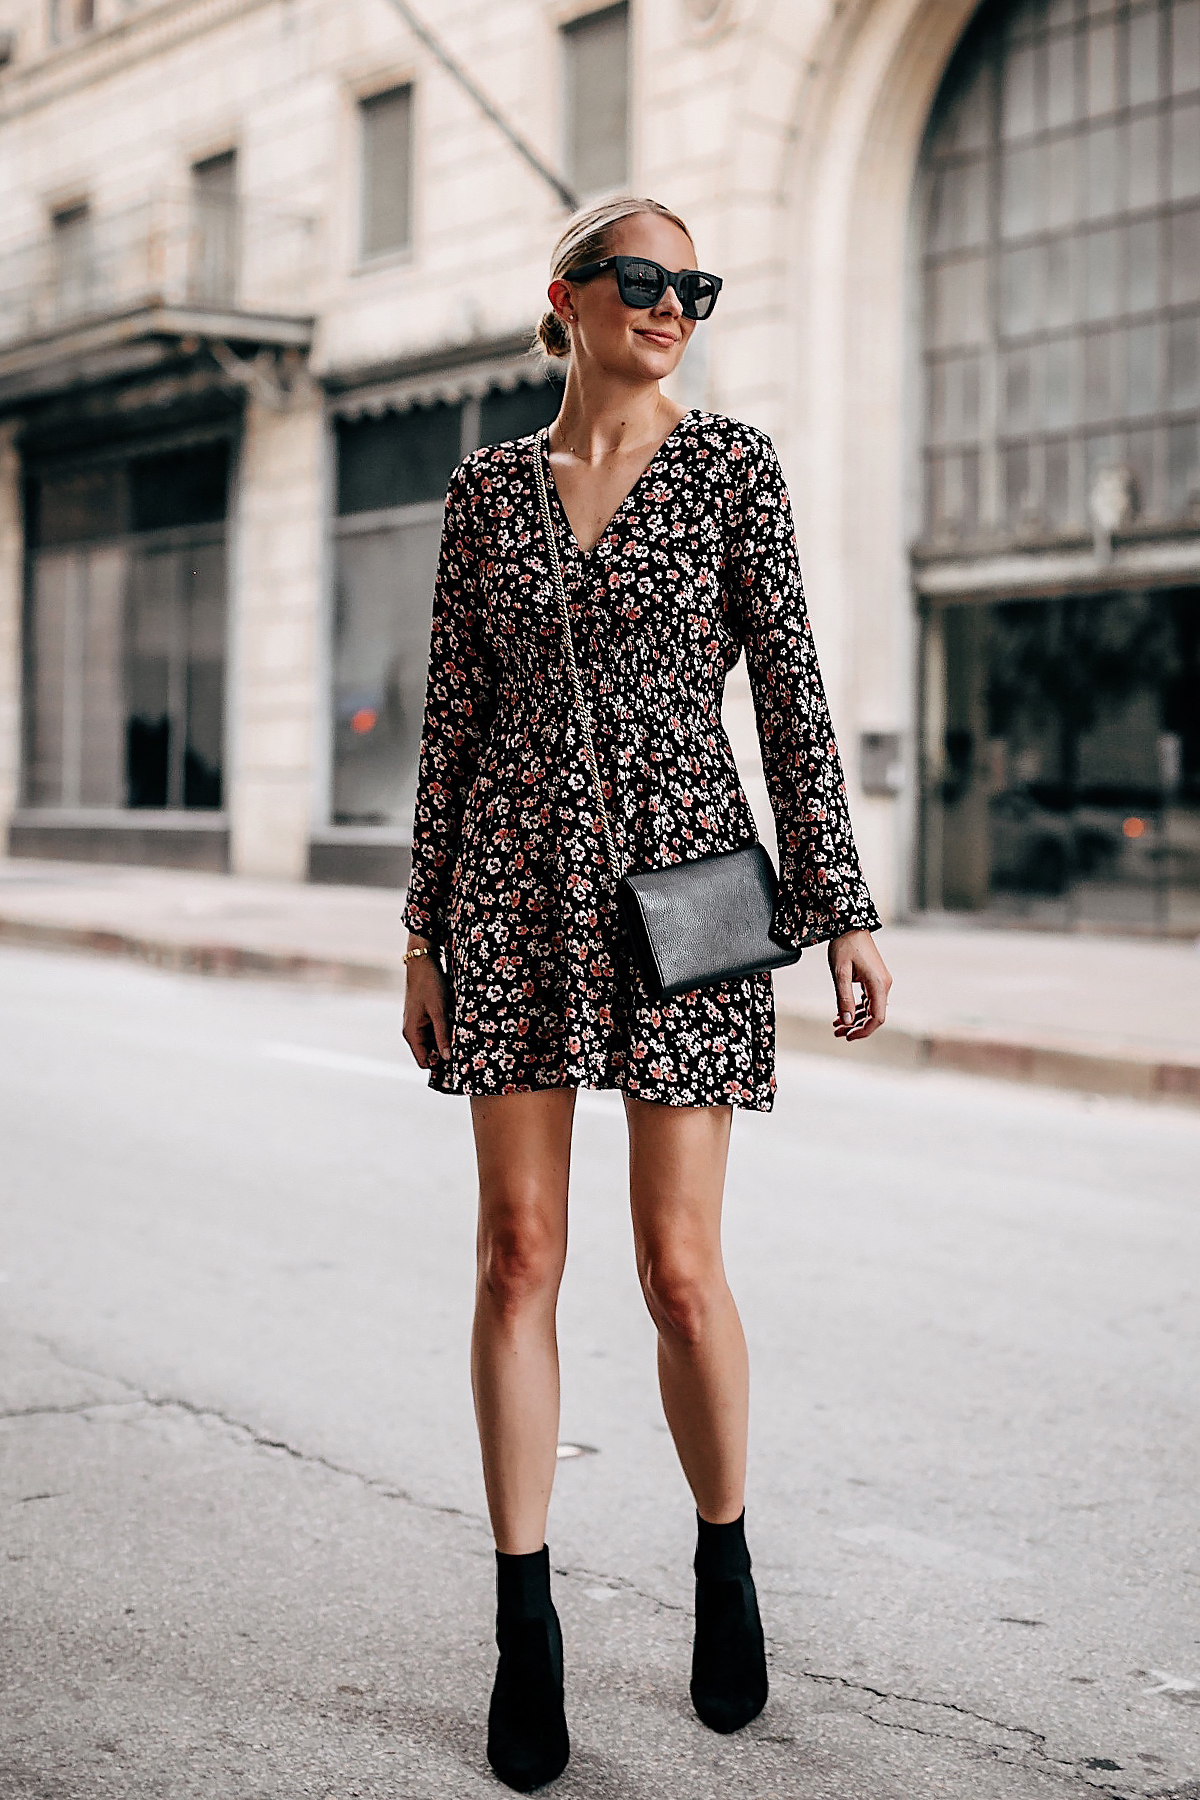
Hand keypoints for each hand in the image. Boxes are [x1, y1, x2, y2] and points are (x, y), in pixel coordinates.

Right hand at [402, 943, 451, 1068]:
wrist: (424, 962)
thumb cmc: (429, 984)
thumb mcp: (439, 1011)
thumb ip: (443, 1035)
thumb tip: (447, 1058)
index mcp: (411, 1033)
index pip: (424, 1062)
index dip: (439, 1065)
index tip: (457, 1063)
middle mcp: (413, 1031)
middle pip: (430, 1053)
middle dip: (445, 1052)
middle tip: (465, 1047)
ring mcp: (419, 1023)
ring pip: (435, 1041)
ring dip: (447, 1040)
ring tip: (462, 1034)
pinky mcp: (425, 1016)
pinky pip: (436, 1030)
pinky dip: (446, 1030)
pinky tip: (457, 1024)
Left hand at [828, 930, 891, 1041]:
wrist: (850, 925)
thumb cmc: (844, 945)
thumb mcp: (840, 973)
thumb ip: (844, 998)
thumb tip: (847, 1021)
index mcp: (878, 984)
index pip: (876, 1017)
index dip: (863, 1030)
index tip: (847, 1036)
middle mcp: (883, 984)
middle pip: (874, 1015)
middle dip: (856, 1026)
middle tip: (837, 1033)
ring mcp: (880, 981)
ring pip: (870, 1008)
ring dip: (854, 1018)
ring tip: (836, 1025)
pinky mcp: (874, 978)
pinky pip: (867, 999)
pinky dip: (855, 1008)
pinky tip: (842, 1013)